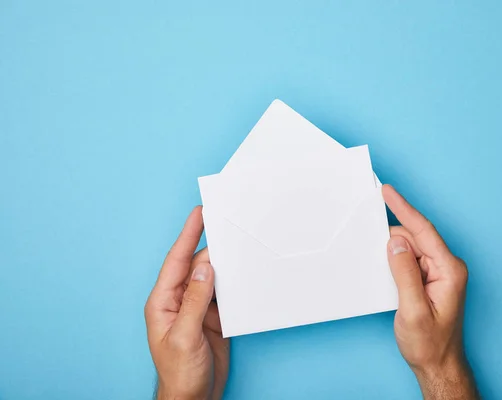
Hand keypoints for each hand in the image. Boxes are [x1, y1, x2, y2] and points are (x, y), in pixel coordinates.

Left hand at [145, 206, 228, 399]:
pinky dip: (234, 282)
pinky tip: (243, 274)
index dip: (188, 234)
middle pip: (197, 265)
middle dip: (213, 245)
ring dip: (225, 263)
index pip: (176, 260)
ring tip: (240, 244)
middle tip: (229, 224)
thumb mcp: (184, 336)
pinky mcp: (212, 317)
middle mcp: (179, 300)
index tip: (200, 213)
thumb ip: (194, 301)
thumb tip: (204, 268)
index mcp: (163, 301)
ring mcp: (196, 308)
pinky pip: (223, 293)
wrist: (193, 398)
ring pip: (212, 277)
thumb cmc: (178, 373)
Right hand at [383, 185, 478, 399]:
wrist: (438, 364)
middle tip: (369, 232)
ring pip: (410, 248)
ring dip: (393, 251)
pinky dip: (396, 260)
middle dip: (392, 237)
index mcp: (449, 270)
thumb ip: (404, 275)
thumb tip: (395, 243)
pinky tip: (387, 268)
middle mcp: (447, 267)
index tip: (388, 192)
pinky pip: (410, 260)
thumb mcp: (413, 311)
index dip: (403, 209)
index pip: (423, 231)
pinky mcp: (431, 278)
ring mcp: (440, 272)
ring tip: (381, 264)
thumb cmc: (430, 343)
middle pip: (415, 238)